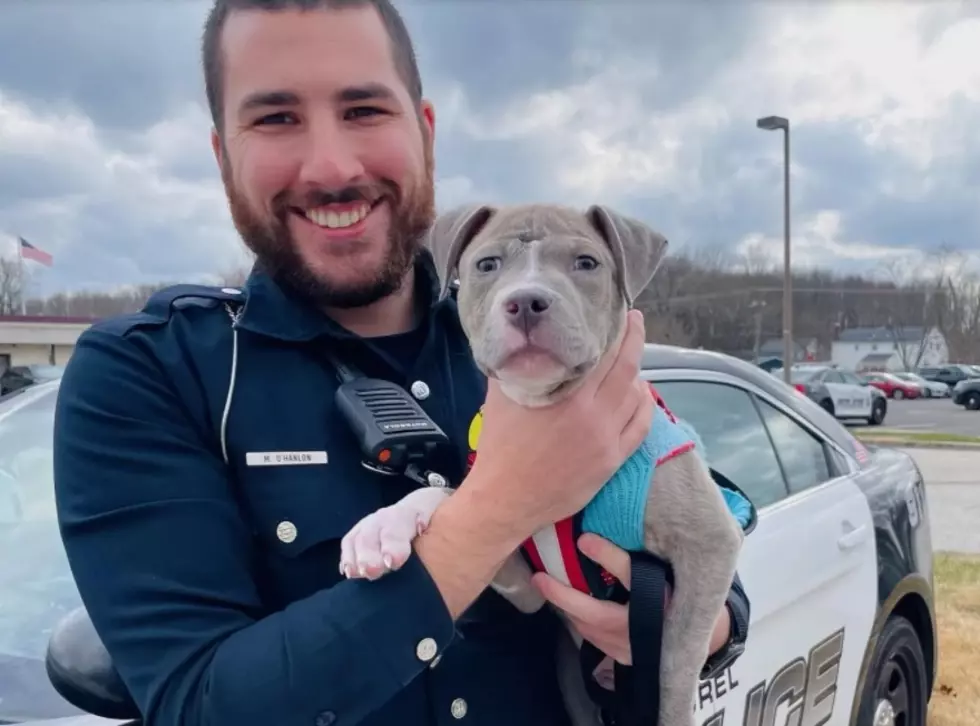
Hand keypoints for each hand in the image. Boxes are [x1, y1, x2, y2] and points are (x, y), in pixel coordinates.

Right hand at [467, 310, 653, 538]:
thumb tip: (522, 337)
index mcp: (567, 396)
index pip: (602, 352)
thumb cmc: (500, 445)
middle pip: (626, 368)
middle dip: (634, 340)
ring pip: (637, 396)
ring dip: (637, 374)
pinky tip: (640, 395)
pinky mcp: (612, 461)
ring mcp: (606, 439)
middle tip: (633, 321)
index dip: (615, 329)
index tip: (619, 312)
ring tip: (630, 361)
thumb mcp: (501, 396)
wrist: (505, 498)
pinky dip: (644, 405)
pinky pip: (641, 427)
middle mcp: (593, 415)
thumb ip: (516, 364)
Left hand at [530, 533, 731, 668]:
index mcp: (661, 600)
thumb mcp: (670, 566)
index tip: (583, 539)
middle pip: (597, 614)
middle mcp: (644, 629)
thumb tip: (611, 519)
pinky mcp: (624, 657)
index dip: (607, 556)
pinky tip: (565, 606)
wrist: (701, 633)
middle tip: (540, 578)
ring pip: (590, 630)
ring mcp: (631, 648)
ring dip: (568, 609)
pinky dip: (578, 621)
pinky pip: (594, 640)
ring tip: (547, 587)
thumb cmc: (682, 590)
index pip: (630, 575)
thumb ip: (642, 548)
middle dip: (565, 596)